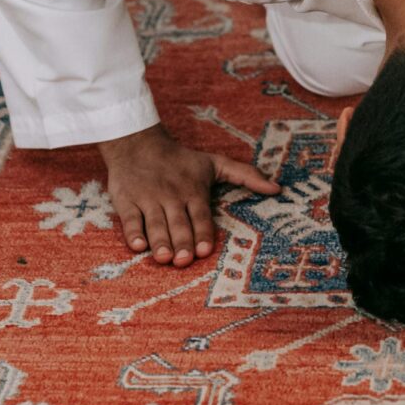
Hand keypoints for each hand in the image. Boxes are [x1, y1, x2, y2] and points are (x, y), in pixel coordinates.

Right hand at [97, 124, 279, 266]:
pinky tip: (138, 246)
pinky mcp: (126, 201)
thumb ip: (246, 175)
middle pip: (178, 223)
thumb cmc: (180, 159)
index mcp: (193, 190)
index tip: (203, 251)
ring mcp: (148, 199)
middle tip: (183, 260)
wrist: (138, 143)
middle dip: (181, 242)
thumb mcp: (215, 163)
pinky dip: (133, 232)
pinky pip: (130, 219)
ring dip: (159, 241)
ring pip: (154, 224)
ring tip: (164, 258)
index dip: (202, 233)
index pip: (200, 215)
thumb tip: (277, 188)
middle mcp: (171, 196)